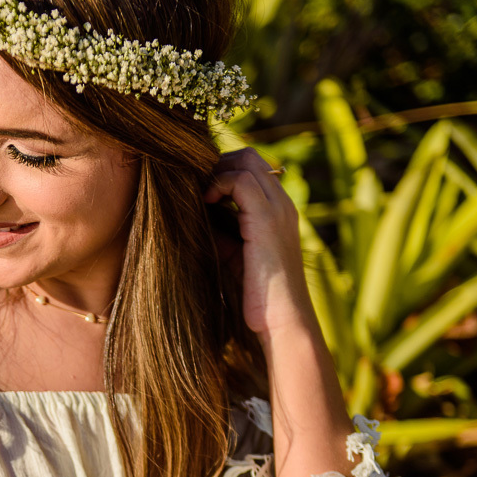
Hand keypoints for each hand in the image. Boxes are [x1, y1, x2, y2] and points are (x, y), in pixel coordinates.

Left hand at [204, 148, 312, 337]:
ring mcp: (278, 208)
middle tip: (194, 188)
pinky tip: (205, 203)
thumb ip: (222, 231)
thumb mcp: (234, 254)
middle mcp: (282, 203)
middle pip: (249, 156)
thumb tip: (194, 214)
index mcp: (278, 210)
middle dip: (216, 165)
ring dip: (214, 172)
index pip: (252, 167)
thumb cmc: (258, 295)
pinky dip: (218, 184)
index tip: (198, 190)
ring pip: (245, 160)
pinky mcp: (267, 219)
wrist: (282, 320)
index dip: (222, 170)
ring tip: (199, 196)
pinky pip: (241, 180)